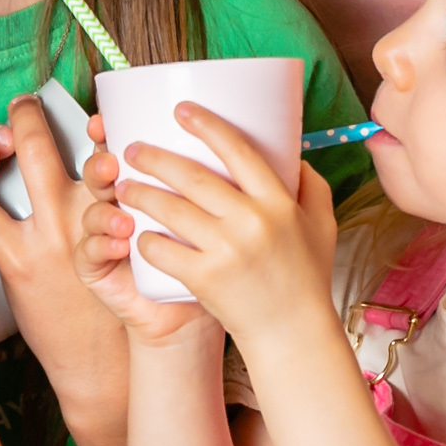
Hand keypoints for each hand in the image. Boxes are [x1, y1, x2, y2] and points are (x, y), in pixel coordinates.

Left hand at [0, 94, 131, 388]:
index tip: (76, 108)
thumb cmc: (117, 303)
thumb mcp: (130, 248)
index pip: (103, 148)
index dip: (90, 121)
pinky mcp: (20, 260)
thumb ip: (117, 209)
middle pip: (45, 146)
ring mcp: (49, 234)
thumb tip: (106, 171)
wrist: (103, 361)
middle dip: (27, 117)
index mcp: (115, 205)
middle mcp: (83, 211)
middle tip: (21, 104)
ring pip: (11, 170)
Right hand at [72, 132, 208, 345]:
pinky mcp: (97, 266)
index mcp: (148, 184)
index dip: (107, 132)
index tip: (104, 120)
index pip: (124, 151)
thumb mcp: (221, 216)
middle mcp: (122, 203)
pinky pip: (89, 250)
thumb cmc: (209, 263)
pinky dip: (102, 244)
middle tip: (114, 163)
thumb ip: (223, 183)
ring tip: (124, 217)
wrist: (192, 314)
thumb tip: (262, 139)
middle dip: (101, 163)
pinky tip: (120, 244)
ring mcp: (105, 234)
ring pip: (92, 209)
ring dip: (104, 209)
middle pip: (100, 173)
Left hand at [113, 111, 338, 360]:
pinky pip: (162, 250)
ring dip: (140, 194)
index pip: (238, 150)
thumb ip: (311, 185)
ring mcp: (227, 251)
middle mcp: (252, 222)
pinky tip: (136, 234)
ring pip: (170, 210)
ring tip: (123, 187)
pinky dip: (145, 241)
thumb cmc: (306, 278)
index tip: (181, 110)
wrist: (293, 335)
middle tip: (132, 150)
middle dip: (154, 158)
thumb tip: (294, 154)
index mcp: (278, 202)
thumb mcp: (322, 225)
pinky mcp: (205, 279)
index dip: (207, 125)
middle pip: (191, 177)